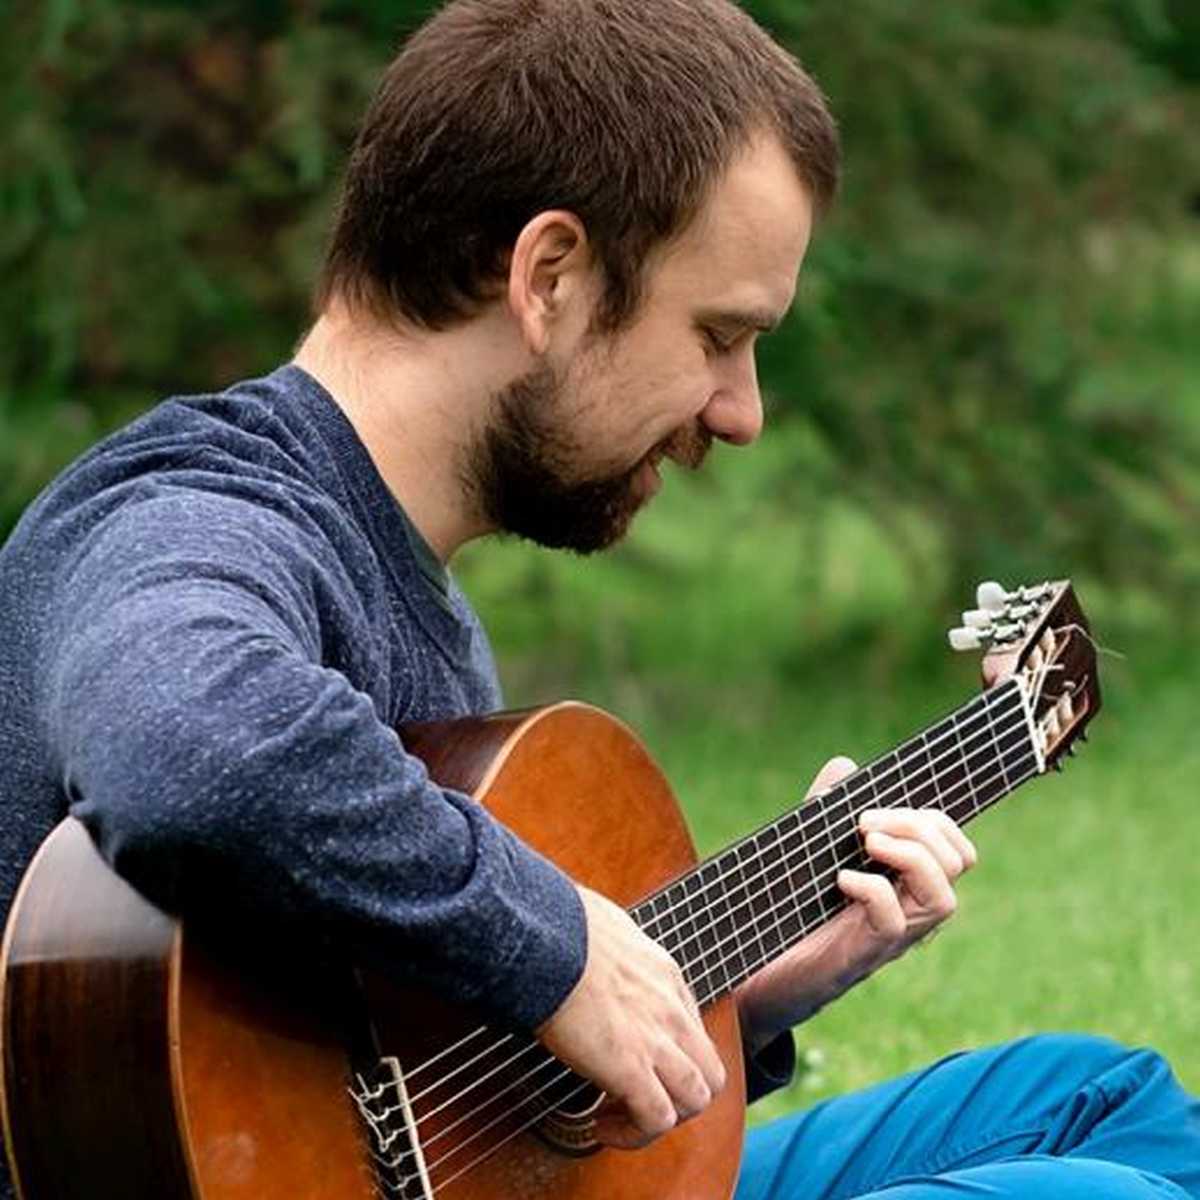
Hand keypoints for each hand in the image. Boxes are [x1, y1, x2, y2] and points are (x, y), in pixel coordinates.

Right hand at [536, 884, 726, 1148]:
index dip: (668, 1053)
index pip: (691, 1026)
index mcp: (664, 973)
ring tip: (619, 1116)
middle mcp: (671, 1009)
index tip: (636, 1059)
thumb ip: (608, 942)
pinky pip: (656, 1121)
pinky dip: (634, 1134)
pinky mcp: (632, 1069)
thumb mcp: (604, 926)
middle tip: (637, 1096)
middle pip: (710, 1071)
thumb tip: (581, 938)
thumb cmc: (559, 926)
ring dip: (662, 1118)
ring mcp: (657, 1040)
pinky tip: (601, 1126)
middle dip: (679, 1094)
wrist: (546, 938)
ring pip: (695, 1100)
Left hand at [736, 757, 976, 1053]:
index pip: (957, 849)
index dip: (935, 820)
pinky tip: (840, 879)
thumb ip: (826, 807)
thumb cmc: (787, 908)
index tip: (882, 806)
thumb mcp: (809, 847)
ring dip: (910, 857)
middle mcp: (909, 911)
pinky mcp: (860, 956)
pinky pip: (893, 924)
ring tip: (866, 840)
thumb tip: (845, 766)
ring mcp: (890, 937)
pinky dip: (872, 889)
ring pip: (944, 899)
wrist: (753, 970)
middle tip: (866, 822)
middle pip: (958, 863)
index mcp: (905, 883)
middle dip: (919, 828)